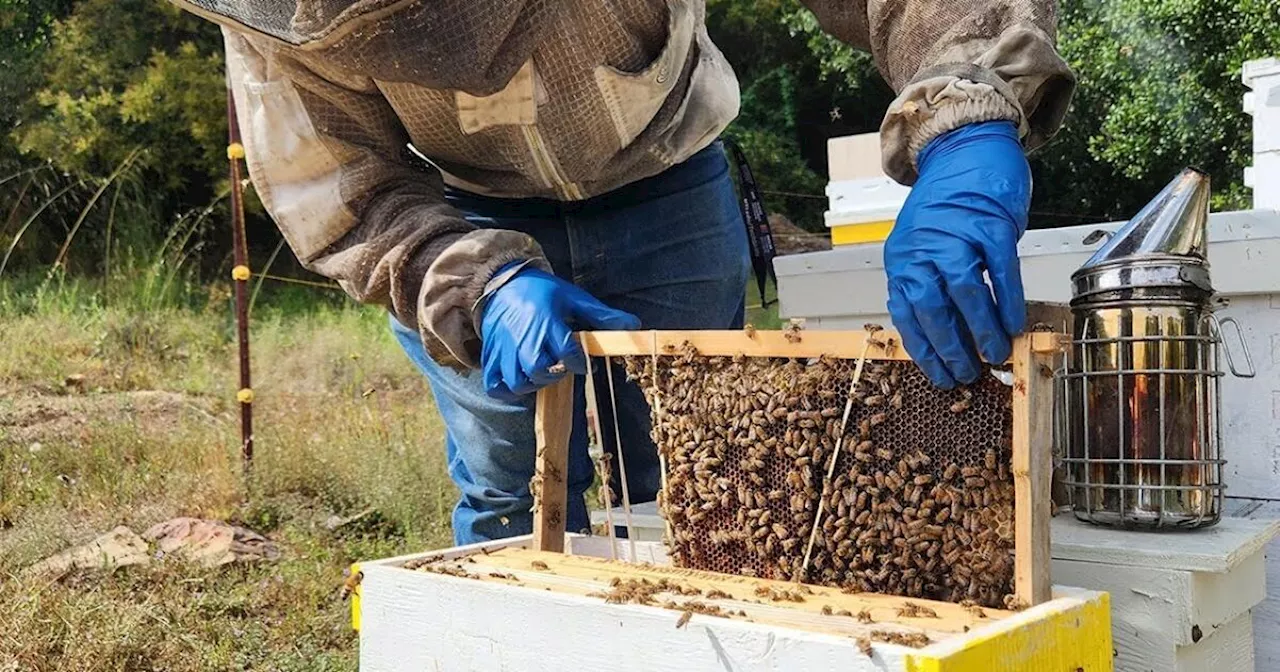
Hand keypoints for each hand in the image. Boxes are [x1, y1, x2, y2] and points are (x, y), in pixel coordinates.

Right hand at [480, 265, 639, 399]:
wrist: (502, 282)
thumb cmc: (542, 291)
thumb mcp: (573, 297)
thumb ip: (601, 315)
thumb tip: (634, 325)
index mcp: (546, 321)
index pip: (566, 352)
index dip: (578, 362)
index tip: (582, 362)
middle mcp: (523, 337)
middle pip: (539, 369)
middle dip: (555, 374)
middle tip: (561, 367)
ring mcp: (504, 348)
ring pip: (517, 381)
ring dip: (533, 384)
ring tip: (542, 373)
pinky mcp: (491, 355)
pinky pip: (494, 385)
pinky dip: (506, 390)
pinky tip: (521, 381)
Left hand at [884, 121, 1029, 387]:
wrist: (965, 151)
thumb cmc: (945, 206)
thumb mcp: (920, 246)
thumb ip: (925, 284)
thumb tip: (943, 337)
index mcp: (902, 258)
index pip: (907, 313)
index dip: (925, 349)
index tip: (939, 375)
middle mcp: (923, 247)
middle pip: (934, 308)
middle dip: (951, 347)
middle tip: (967, 373)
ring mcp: (957, 234)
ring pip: (966, 294)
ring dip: (982, 330)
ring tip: (995, 354)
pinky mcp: (989, 224)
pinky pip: (999, 272)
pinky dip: (1007, 301)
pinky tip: (1013, 324)